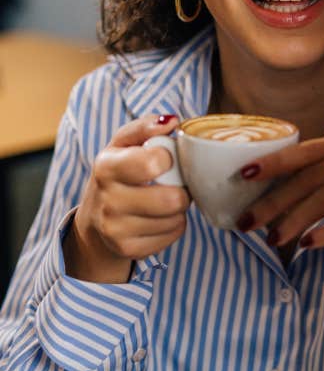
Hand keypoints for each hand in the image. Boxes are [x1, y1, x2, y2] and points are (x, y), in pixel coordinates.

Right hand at [65, 115, 190, 282]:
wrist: (95, 218)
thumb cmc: (118, 172)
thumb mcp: (124, 144)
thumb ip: (146, 127)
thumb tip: (171, 121)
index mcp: (106, 167)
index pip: (153, 163)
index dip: (169, 160)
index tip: (165, 160)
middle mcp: (107, 200)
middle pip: (172, 200)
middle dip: (181, 190)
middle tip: (174, 185)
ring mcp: (115, 229)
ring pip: (176, 219)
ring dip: (179, 209)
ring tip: (165, 200)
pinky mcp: (128, 249)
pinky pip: (173, 235)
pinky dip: (174, 225)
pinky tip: (160, 218)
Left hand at [237, 136, 323, 247]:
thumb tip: (288, 175)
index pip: (303, 152)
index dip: (274, 162)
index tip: (244, 174)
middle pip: (307, 180)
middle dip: (273, 202)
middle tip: (245, 222)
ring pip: (323, 200)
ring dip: (293, 220)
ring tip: (270, 240)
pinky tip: (306, 244)